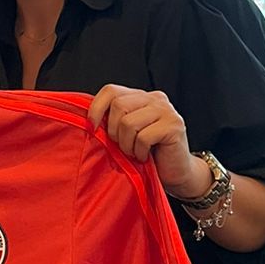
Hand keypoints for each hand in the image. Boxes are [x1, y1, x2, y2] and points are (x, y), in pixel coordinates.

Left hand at [87, 83, 208, 200]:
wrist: (176, 173)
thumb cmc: (147, 154)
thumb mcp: (125, 134)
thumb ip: (112, 121)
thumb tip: (88, 120)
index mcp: (141, 97)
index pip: (111, 90)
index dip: (97, 108)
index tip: (92, 127)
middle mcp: (155, 98)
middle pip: (119, 106)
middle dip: (114, 132)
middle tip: (123, 146)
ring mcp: (166, 110)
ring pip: (128, 123)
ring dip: (127, 145)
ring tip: (135, 152)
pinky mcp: (174, 125)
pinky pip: (143, 137)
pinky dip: (139, 152)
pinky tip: (145, 156)